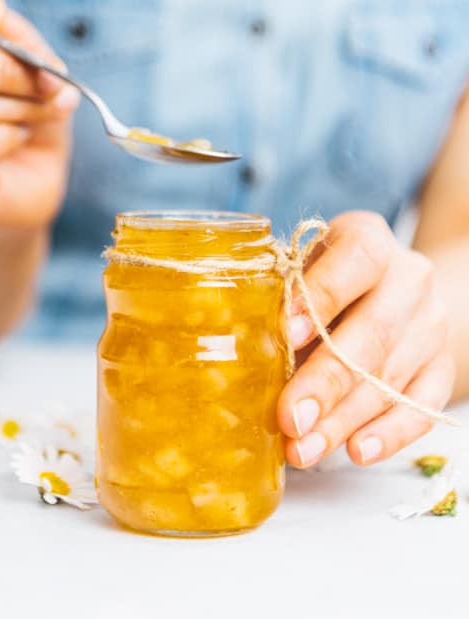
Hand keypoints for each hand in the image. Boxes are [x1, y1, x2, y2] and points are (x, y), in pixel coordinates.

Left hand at [278, 211, 453, 466]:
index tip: (289, 333)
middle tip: (290, 418)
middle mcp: (409, 277)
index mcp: (368, 238)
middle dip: (327, 381)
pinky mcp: (443, 366)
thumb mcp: (302, 271)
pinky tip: (355, 450)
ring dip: (344, 419)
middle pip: (373, 331)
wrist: (393, 292)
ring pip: (391, 376)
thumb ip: (283, 300)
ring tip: (303, 449)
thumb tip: (244, 350)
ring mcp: (432, 323)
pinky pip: (421, 407)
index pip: (356, 259)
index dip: (322, 295)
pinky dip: (388, 434)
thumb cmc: (326, 282)